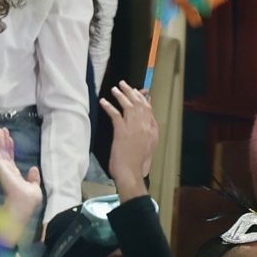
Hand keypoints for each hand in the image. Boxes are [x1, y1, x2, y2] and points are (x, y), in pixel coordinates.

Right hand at [0, 129, 43, 231]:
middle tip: (3, 130)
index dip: (11, 148)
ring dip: (0, 139)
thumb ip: (33, 177)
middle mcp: (7, 170)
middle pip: (5, 152)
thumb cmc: (28, 199)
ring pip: (1, 150)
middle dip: (4, 141)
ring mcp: (3, 168)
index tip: (11, 138)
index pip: (12, 158)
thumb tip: (33, 168)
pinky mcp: (1, 167)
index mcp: (15, 174)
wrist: (23, 203)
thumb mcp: (35, 186)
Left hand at [100, 81, 158, 198]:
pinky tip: (104, 101)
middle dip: (131, 92)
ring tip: (115, 89)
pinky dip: (109, 106)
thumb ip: (148, 132)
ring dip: (121, 95)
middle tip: (123, 84)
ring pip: (129, 106)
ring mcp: (134, 128)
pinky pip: (115, 114)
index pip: (148, 109)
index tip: (136, 91)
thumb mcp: (149, 146)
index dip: (142, 98)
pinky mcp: (122, 131)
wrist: (131, 173)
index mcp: (153, 130)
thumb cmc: (138, 163)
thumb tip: (147, 121)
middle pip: (139, 104)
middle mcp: (145, 126)